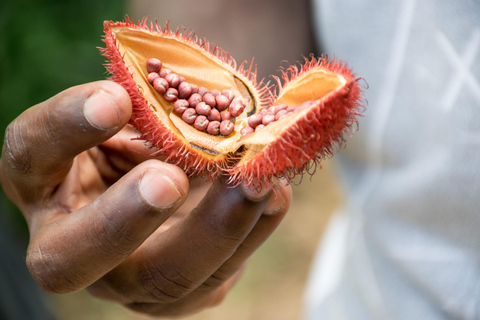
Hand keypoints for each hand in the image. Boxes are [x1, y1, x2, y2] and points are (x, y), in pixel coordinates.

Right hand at [0, 81, 290, 316]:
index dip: (67, 127)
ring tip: (258, 182)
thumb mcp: (142, 114)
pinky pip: (215, 278)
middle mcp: (73, 242)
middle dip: (124, 219)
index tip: (115, 98)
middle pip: (72, 257)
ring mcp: (128, 279)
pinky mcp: (179, 295)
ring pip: (163, 280)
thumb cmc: (147, 136)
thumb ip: (158, 110)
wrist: (172, 178)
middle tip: (168, 180)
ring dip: (218, 228)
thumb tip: (206, 108)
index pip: (32, 155)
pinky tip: (273, 195)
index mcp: (46, 181)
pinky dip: (253, 230)